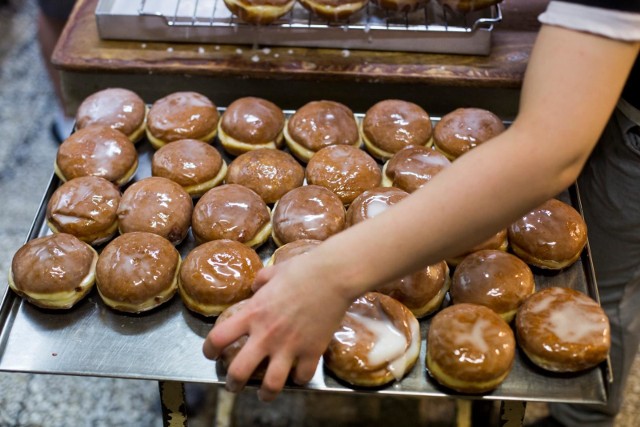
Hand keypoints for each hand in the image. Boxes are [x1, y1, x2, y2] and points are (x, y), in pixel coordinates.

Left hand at [202, 254, 352, 401]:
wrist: (333, 275)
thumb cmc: (302, 269)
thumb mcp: (273, 271)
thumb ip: (260, 281)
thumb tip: (256, 286)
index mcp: (253, 314)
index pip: (218, 338)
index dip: (209, 350)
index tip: (211, 353)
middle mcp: (267, 335)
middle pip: (238, 371)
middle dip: (233, 383)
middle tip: (234, 384)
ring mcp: (290, 346)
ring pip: (271, 385)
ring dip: (265, 393)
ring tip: (264, 394)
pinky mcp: (312, 352)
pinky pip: (302, 376)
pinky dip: (299, 378)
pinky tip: (297, 374)